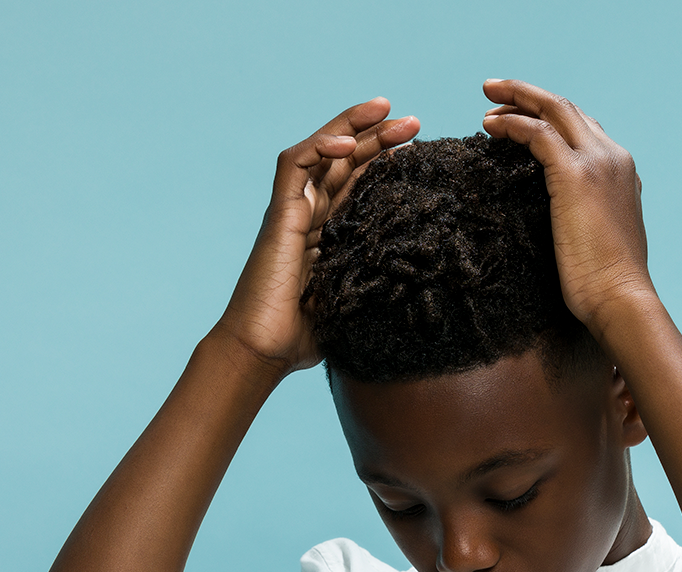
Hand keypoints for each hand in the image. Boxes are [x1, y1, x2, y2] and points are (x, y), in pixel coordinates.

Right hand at [219, 98, 418, 375]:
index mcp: (328, 236)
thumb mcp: (355, 305)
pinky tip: (347, 143)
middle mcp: (309, 218)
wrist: (263, 351)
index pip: (359, 187)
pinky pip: (294, 167)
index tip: (418, 151)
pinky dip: (318, 148)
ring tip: (387, 111)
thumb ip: (376, 288)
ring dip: (353, 129)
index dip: (385, 164)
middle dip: (378, 138)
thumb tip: (418, 290)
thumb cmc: (303, 339)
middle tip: (414, 123)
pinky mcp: (278, 216)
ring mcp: (292, 214)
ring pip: (321, 154)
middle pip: (345, 164)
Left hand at [482, 80, 654, 328]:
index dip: (550, 118)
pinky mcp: (575, 176)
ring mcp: (596, 163)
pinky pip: (538, 133)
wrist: (620, 299)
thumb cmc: (607, 285)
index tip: (521, 118)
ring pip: (554, 110)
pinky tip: (490, 127)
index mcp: (621, 171)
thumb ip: (592, 217)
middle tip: (494, 91)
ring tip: (487, 98)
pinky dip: (513, 124)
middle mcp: (612, 157)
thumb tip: (573, 224)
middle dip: (529, 95)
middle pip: (567, 109)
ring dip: (517, 99)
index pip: (584, 128)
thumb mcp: (603, 239)